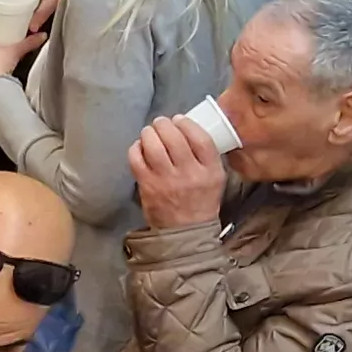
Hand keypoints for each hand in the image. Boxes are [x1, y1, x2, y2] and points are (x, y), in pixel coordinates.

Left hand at [130, 112, 229, 229]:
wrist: (185, 232)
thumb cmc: (200, 201)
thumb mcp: (215, 178)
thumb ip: (206, 156)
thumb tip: (188, 128)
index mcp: (211, 172)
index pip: (201, 139)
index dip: (188, 124)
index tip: (180, 119)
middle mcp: (189, 174)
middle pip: (175, 139)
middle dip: (165, 124)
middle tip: (161, 122)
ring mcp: (166, 181)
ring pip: (154, 146)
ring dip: (149, 133)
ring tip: (149, 131)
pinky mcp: (147, 186)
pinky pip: (137, 160)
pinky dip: (136, 148)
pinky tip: (140, 146)